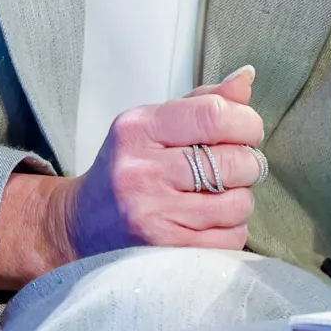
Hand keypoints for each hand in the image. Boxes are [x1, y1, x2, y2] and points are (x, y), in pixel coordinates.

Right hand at [55, 66, 267, 256]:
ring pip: (238, 203)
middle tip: (236, 165)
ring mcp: (154, 216)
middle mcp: (143, 171)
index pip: (214, 115)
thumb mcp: (152, 124)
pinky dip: (231, 229)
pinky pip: (231, 238)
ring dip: (240, 198)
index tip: (247, 130)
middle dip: (248, 162)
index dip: (246, 122)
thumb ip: (201, 102)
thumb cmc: (128, 167)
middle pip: (234, 161)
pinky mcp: (167, 252)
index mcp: (139, 129)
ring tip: (218, 194)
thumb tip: (246, 78)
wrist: (81, 225)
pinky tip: (209, 221)